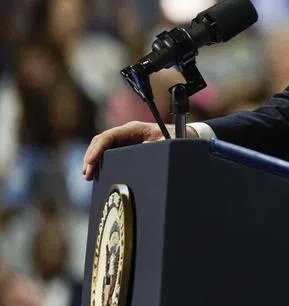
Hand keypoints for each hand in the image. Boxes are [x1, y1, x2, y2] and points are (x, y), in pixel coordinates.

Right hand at [82, 121, 197, 179]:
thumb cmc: (176, 138)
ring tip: (88, 175)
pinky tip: (96, 173)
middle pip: (101, 142)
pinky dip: (100, 162)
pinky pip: (109, 153)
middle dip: (91, 157)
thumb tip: (142, 150)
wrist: (184, 137)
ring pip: (103, 148)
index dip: (97, 149)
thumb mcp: (167, 143)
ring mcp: (125, 140)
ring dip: (94, 160)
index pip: (109, 136)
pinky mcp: (126, 148)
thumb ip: (155, 147)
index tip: (91, 163)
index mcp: (134, 129)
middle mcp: (127, 133)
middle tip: (87, 174)